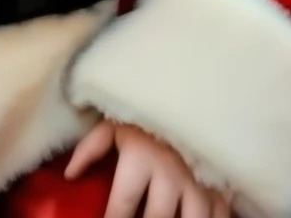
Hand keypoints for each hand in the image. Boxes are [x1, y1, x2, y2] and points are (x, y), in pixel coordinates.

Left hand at [66, 119, 231, 217]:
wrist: (187, 86)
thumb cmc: (144, 109)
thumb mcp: (114, 122)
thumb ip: (90, 148)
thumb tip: (69, 175)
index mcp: (140, 159)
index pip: (121, 206)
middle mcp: (170, 174)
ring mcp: (199, 180)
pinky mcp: (221, 181)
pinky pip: (221, 215)